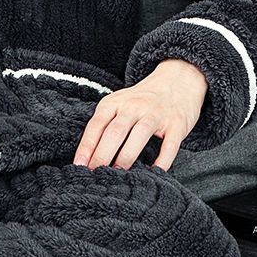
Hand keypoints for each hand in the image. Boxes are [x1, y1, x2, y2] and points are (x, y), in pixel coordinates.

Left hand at [71, 59, 208, 171]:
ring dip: (126, 156)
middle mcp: (134, 106)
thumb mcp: (119, 104)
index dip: (87, 146)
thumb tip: (88, 156)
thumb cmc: (141, 100)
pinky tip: (155, 172)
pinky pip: (170, 144)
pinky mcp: (176, 124)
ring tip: (118, 174)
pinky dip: (163, 160)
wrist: (177, 82)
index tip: (79, 165)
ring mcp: (156, 114)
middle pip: (115, 131)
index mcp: (115, 102)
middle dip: (103, 154)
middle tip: (95, 174)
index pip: (97, 125)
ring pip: (139, 135)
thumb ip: (105, 124)